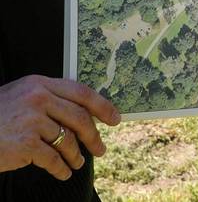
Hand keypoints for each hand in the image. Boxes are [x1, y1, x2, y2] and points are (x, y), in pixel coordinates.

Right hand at [0, 75, 120, 179]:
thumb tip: (79, 113)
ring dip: (76, 155)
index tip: (115, 118)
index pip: (81, 92)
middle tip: (101, 148)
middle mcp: (39, 99)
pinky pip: (52, 158)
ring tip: (78, 163)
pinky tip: (63, 173)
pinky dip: (61, 168)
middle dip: (94, 135)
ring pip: (67, 140)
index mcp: (41, 84)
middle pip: (79, 117)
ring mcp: (32, 122)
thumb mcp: (21, 95)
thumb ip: (48, 98)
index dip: (102, 106)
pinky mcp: (25, 145)